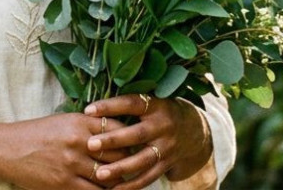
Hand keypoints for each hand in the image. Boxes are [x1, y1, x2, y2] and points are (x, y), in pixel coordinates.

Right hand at [0, 113, 128, 189]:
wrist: (8, 150)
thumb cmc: (38, 134)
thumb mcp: (64, 121)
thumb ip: (89, 126)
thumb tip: (117, 133)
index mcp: (80, 122)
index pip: (119, 130)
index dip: (131, 139)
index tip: (136, 145)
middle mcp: (79, 141)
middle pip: (119, 154)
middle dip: (128, 162)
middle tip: (134, 166)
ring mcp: (72, 164)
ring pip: (109, 176)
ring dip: (118, 181)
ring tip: (123, 182)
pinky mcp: (64, 183)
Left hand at [81, 94, 212, 189]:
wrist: (193, 131)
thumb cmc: (160, 113)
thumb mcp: (151, 102)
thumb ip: (128, 104)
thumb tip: (92, 107)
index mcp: (157, 106)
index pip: (132, 103)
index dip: (110, 106)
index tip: (88, 110)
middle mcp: (164, 126)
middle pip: (137, 135)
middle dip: (113, 140)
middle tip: (90, 144)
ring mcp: (167, 147)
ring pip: (142, 160)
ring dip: (120, 168)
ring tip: (100, 174)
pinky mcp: (167, 164)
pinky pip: (148, 177)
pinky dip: (131, 185)